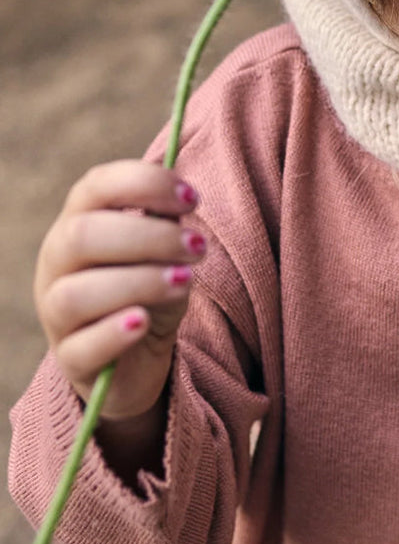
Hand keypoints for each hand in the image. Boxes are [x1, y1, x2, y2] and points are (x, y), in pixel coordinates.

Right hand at [34, 161, 205, 421]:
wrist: (136, 355)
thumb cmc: (149, 287)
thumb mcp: (164, 251)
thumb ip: (166, 223)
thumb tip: (181, 196)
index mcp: (79, 220)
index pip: (96, 186)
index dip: (144, 184)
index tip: (192, 199)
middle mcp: (57, 262)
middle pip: (82, 236)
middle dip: (148, 236)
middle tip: (198, 246)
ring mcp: (56, 313)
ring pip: (76, 293)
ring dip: (140, 282)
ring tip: (185, 280)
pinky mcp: (70, 359)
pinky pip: (82, 347)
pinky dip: (114, 332)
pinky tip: (143, 322)